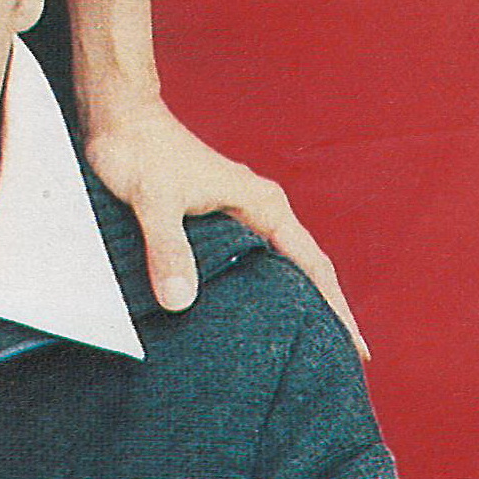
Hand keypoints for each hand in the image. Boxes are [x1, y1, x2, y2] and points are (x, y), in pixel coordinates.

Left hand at [81, 91, 366, 356]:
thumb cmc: (139, 151)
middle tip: (342, 361)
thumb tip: (181, 302)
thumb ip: (168, 248)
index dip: (336, 308)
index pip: (312, 264)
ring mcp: (239, 214)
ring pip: (280, 266)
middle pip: (306, 269)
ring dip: (298, 301)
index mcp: (261, 203)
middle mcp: (259, 209)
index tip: (358, 348)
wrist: (119, 116)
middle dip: (327, 312)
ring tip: (309, 345)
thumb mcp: (154, 202)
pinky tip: (257, 314)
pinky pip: (253, 262)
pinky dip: (265, 289)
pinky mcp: (216, 220)